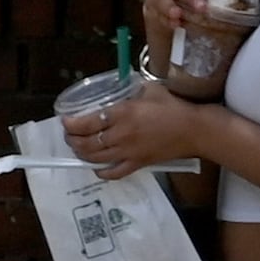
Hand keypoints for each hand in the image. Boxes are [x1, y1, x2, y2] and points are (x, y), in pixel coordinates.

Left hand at [64, 84, 200, 180]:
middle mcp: (121, 135)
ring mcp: (128, 152)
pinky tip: (96, 167)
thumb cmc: (173, 106)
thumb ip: (130, 89)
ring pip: (96, 158)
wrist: (193, 130)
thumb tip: (119, 87)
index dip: (72, 124)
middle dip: (73, 139)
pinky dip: (101, 172)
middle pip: (87, 142)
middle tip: (69, 134)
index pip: (88, 122)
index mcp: (123, 114)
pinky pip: (114, 173)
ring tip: (78, 147)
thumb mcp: (149, 89)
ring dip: (82, 154)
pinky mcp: (138, 164)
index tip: (66, 121)